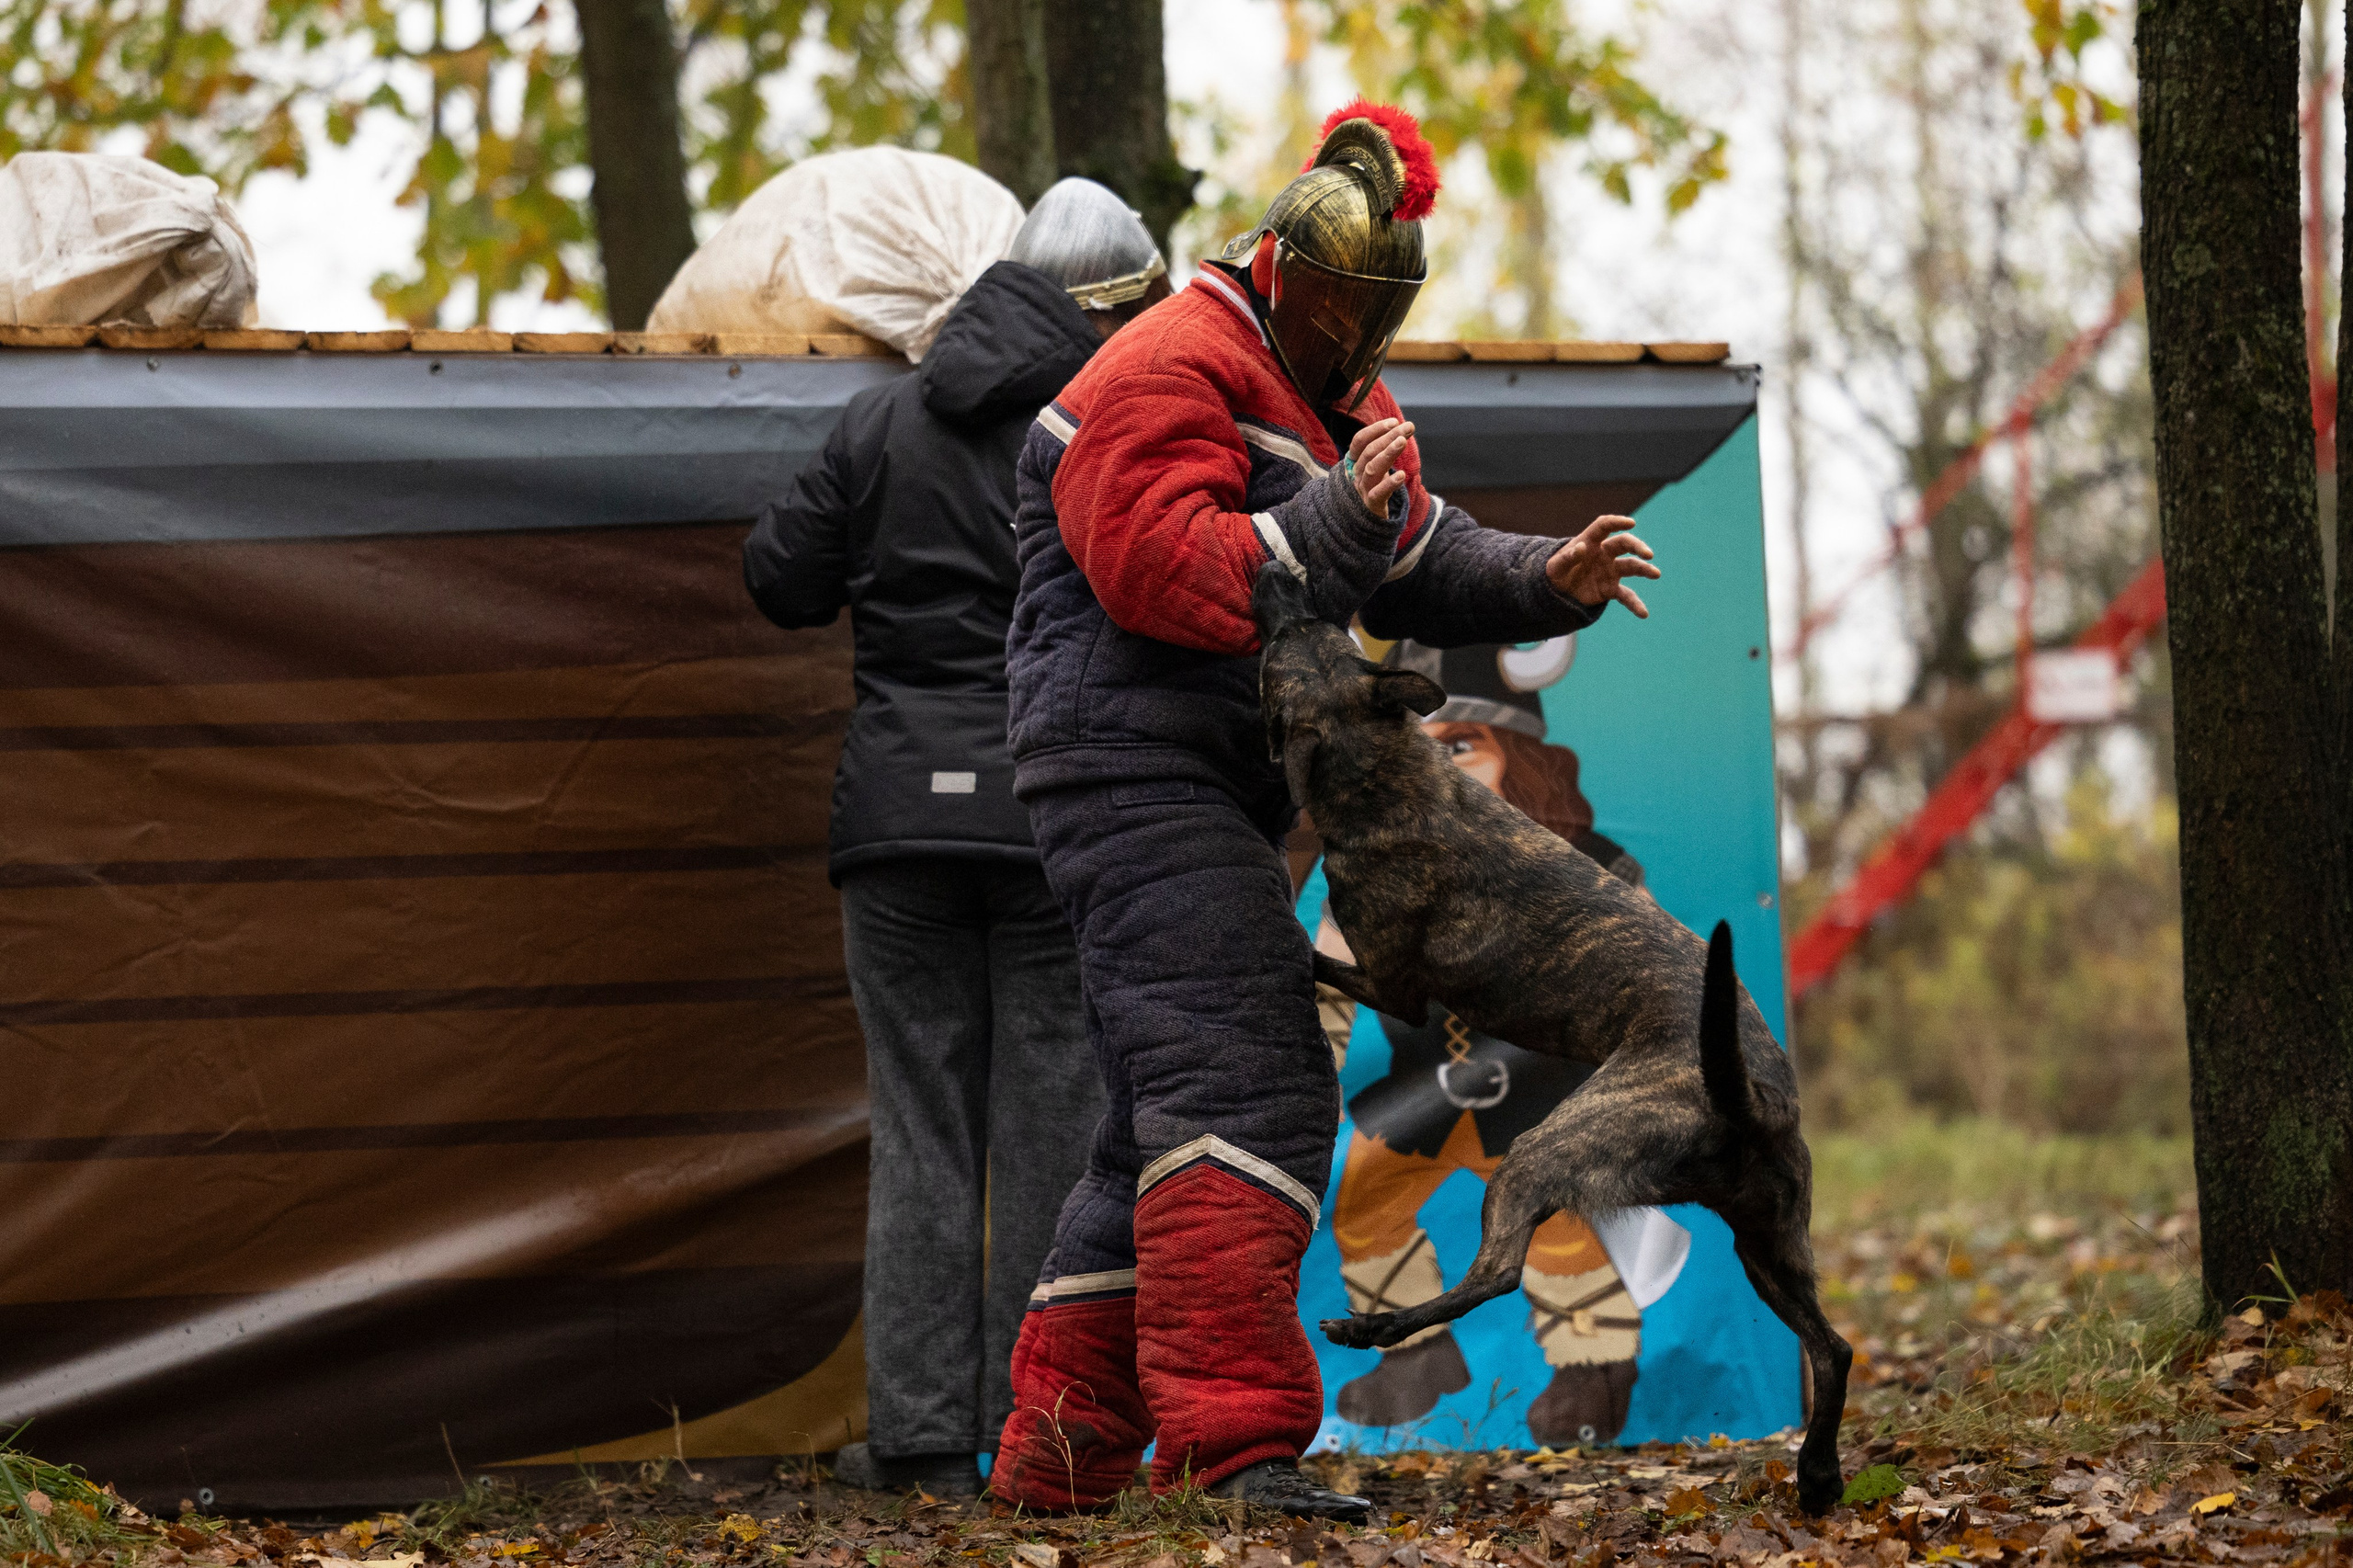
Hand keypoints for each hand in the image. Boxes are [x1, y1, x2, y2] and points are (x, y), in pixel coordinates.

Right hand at [1347, 418, 1414, 518]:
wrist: (1367, 521)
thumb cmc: (1374, 487)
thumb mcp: (1376, 466)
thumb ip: (1386, 449)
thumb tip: (1405, 427)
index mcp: (1355, 463)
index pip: (1359, 441)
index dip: (1375, 430)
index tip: (1395, 422)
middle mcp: (1356, 475)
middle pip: (1369, 452)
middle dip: (1388, 437)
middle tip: (1407, 428)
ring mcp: (1362, 490)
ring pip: (1372, 469)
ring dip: (1387, 453)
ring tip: (1403, 442)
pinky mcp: (1371, 505)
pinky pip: (1378, 494)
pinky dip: (1389, 484)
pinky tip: (1402, 475)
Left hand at [1545, 514, 1660, 616]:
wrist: (1558, 591)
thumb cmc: (1556, 572)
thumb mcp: (1556, 566)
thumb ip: (1567, 557)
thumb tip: (1581, 547)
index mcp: (1590, 542)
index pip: (1605, 526)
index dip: (1617, 522)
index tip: (1631, 523)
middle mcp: (1604, 554)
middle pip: (1624, 544)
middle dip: (1637, 547)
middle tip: (1649, 555)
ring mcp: (1610, 571)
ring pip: (1631, 567)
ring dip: (1644, 570)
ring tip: (1656, 574)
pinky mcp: (1611, 589)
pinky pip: (1626, 596)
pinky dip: (1635, 604)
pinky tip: (1644, 613)